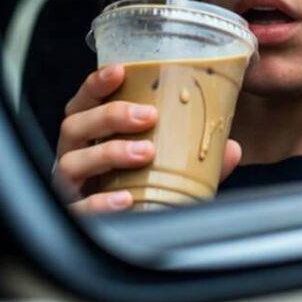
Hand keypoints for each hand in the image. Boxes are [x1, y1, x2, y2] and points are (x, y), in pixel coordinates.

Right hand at [54, 64, 241, 214]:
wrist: (125, 231)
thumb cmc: (138, 186)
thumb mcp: (169, 166)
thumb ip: (197, 156)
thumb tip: (232, 148)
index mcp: (90, 134)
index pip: (84, 101)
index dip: (97, 83)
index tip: (120, 71)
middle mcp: (74, 155)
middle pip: (74, 125)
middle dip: (110, 115)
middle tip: (149, 115)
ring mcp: (69, 187)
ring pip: (72, 162)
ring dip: (109, 152)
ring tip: (146, 152)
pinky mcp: (73, 216)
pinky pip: (79, 208)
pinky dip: (101, 201)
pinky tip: (125, 198)